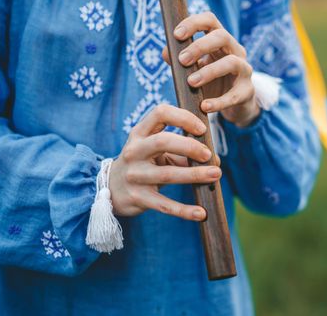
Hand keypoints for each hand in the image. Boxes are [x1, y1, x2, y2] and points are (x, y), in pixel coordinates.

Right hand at [109, 104, 221, 219]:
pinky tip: (201, 213)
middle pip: (163, 141)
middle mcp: (134, 151)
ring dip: (194, 174)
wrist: (110, 189)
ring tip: (216, 174)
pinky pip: (164, 204)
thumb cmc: (143, 163)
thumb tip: (215, 159)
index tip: (202, 129)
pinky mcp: (138, 198)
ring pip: (167, 174)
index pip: (160, 113)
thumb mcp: (156, 151)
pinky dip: (184, 210)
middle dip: (190, 146)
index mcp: (139, 133)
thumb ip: (183, 152)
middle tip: (208, 154)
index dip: (183, 118)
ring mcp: (134, 175)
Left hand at [162, 12, 259, 126]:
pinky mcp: (247, 91)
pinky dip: (219, 102)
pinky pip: (234, 95)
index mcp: (220, 41)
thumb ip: (180, 60)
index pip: (210, 20)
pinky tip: (205, 107)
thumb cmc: (211, 81)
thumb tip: (166, 52)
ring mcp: (244, 70)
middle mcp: (235, 51)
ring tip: (191, 82)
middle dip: (200, 46)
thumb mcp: (194, 69)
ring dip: (209, 71)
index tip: (176, 35)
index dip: (193, 23)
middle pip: (222, 36)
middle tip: (182, 60)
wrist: (233, 105)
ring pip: (232, 62)